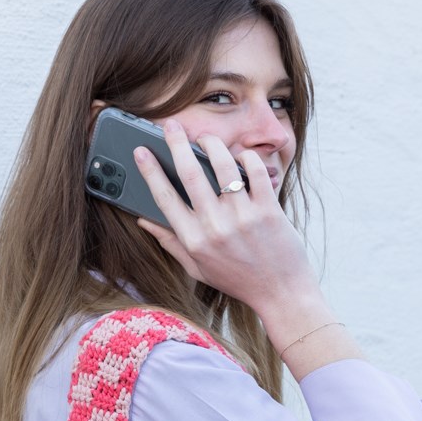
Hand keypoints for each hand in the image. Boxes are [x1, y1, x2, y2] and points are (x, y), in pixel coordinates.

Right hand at [133, 119, 317, 316]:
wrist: (281, 294)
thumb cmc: (238, 281)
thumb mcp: (198, 268)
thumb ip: (171, 243)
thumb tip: (143, 220)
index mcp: (194, 241)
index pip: (164, 199)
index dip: (149, 171)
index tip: (140, 152)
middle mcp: (215, 227)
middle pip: (189, 174)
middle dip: (176, 143)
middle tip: (170, 126)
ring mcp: (242, 217)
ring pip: (222, 165)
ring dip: (212, 143)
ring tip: (206, 138)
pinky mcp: (268, 210)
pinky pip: (254, 171)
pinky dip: (246, 158)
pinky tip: (241, 158)